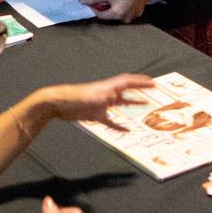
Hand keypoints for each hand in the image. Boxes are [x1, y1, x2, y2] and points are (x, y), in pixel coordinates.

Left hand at [38, 74, 156, 127]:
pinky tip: (127, 130)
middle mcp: (107, 94)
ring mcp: (101, 104)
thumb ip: (103, 97)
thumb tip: (113, 97)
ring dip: (133, 103)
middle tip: (153, 89)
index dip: (141, 81)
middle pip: (127, 90)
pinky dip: (119, 125)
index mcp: (108, 87)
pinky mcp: (95, 114)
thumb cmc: (74, 98)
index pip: (128, 82)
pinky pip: (111, 121)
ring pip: (121, 103)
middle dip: (140, 88)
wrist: (58, 104)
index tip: (153, 82)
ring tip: (145, 105)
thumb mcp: (91, 97)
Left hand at [78, 0, 154, 22]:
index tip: (91, 4)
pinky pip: (128, 12)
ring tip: (112, 0)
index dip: (95, 10)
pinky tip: (122, 0)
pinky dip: (123, 8)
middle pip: (111, 16)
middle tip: (102, 1)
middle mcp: (126, 19)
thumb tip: (83, 1)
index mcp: (117, 15)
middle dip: (105, 9)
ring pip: (119, 14)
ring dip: (114, 9)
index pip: (102, 16)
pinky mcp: (139, 12)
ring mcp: (134, 16)